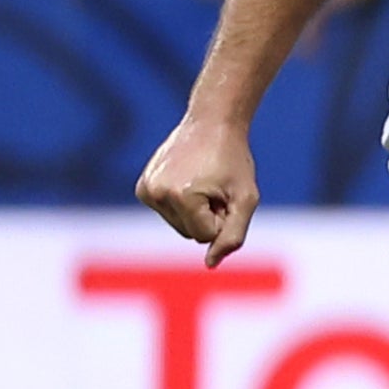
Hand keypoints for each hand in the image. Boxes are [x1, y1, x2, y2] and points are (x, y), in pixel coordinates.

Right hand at [136, 113, 260, 265]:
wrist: (212, 123)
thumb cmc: (234, 161)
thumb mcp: (245, 199)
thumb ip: (232, 235)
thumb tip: (210, 264)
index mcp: (181, 197)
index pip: (206, 236)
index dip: (223, 217)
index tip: (225, 192)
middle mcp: (156, 195)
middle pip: (190, 233)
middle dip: (209, 216)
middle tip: (216, 186)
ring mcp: (146, 191)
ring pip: (180, 226)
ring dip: (196, 211)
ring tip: (204, 182)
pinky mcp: (143, 188)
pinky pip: (169, 214)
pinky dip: (183, 204)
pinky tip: (189, 180)